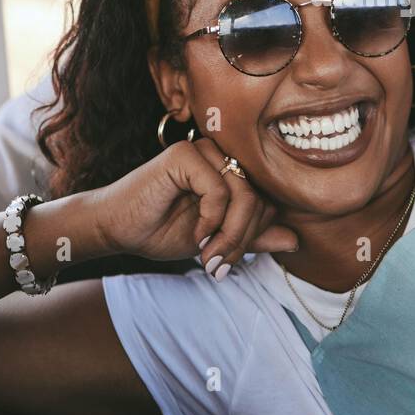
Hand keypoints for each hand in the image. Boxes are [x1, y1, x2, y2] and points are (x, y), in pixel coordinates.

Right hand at [89, 137, 297, 274]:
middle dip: (243, 239)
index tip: (229, 263)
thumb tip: (297, 241)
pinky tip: (195, 235)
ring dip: (230, 234)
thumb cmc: (163, 230)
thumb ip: (254, 237)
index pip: (268, 201)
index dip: (256, 235)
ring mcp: (204, 151)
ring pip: (245, 194)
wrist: (118, 229)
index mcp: (232, 172)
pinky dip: (211, 220)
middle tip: (218, 264)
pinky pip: (219, 189)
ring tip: (209, 256)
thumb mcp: (217, 239)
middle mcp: (222, 156)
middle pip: (260, 198)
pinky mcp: (184, 154)